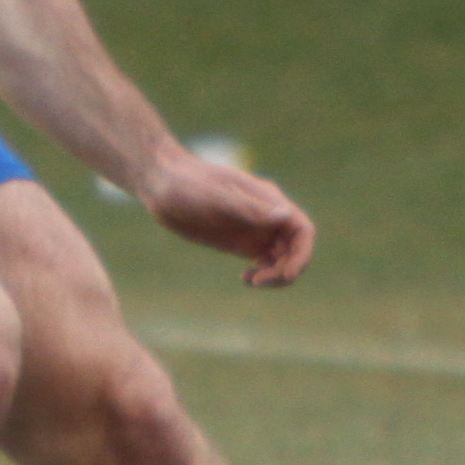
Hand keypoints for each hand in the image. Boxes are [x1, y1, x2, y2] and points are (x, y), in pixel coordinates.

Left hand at [133, 141, 316, 288]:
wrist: (161, 184)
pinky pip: (264, 263)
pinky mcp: (239, 242)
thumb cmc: (188, 182)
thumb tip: (284, 216)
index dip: (303, 253)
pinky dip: (263, 274)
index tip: (288, 273)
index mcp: (268, 201)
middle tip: (261, 281)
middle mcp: (266, 217)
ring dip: (276, 275)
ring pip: (282, 259)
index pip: (302, 230)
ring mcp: (254, 231)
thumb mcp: (216, 195)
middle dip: (288, 269)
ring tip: (252, 281)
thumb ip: (249, 207)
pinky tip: (245, 279)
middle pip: (295, 249)